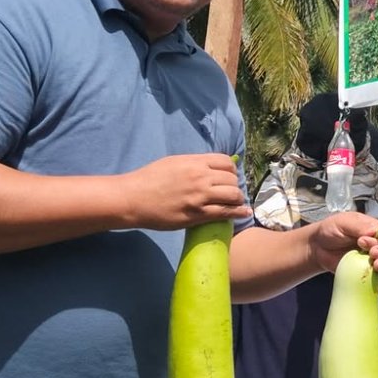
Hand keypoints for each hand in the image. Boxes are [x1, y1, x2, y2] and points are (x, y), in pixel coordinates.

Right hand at [122, 153, 249, 228]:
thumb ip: (194, 163)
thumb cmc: (148, 179)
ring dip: (237, 199)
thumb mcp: (173, 162)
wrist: (132, 198)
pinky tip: (244, 212)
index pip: (226, 162)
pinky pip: (225, 212)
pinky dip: (238, 212)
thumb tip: (210, 166)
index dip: (230, 170)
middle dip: (234, 186)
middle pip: (232, 179)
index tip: (228, 177)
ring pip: (233, 195)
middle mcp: (200, 177)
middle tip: (230, 192)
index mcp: (194, 162)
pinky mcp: (196, 215)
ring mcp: (199, 197)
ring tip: (235, 203)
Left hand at [307, 214, 377, 290]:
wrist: (318, 247)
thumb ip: (360, 226)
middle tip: (373, 254)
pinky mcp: (368, 275)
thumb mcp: (344, 222)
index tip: (361, 242)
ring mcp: (375, 261)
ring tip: (376, 266)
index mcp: (376, 231)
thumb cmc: (332, 230)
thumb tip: (376, 232)